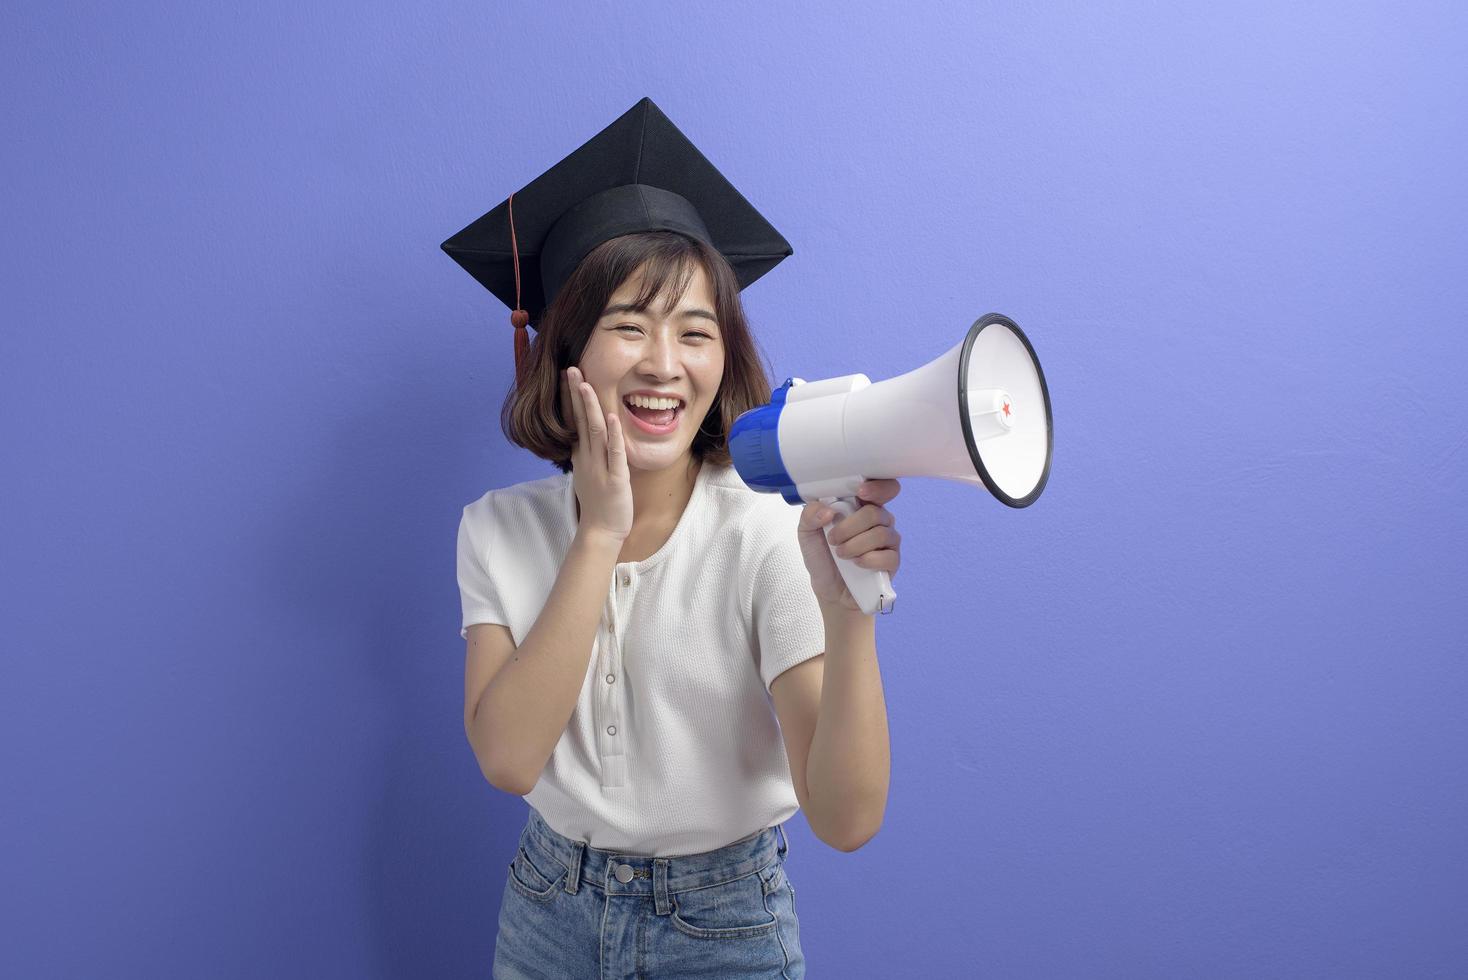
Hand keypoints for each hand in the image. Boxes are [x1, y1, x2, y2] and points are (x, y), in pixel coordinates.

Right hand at [562, 365, 633, 541]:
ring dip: (591, 407)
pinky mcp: (615, 479)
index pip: (576, 421)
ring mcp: (600, 467)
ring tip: (586, 384)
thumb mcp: (589, 474)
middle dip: (576, 393)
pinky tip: (614, 417)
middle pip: (581, 420)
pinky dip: (614, 435)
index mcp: (582, 455)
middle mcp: (588, 458)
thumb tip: (583, 438)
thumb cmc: (598, 504)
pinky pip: (614, 453)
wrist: (600, 532)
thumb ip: (586, 455)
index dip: (573, 398)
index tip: (569, 376)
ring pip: (595, 431)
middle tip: (572, 369)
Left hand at [796, 479, 901, 612]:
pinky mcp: (893, 561)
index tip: (860, 493)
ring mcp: (888, 540)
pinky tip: (857, 564)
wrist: (829, 590)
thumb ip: (810, 514)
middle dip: (850, 527)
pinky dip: (868, 560)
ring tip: (841, 554)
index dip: (878, 486)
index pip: (881, 487)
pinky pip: (888, 556)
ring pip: (881, 534)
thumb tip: (828, 510)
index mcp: (860, 506)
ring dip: (855, 545)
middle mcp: (878, 519)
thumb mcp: (806, 532)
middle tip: (833, 539)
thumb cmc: (822, 556)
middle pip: (875, 512)